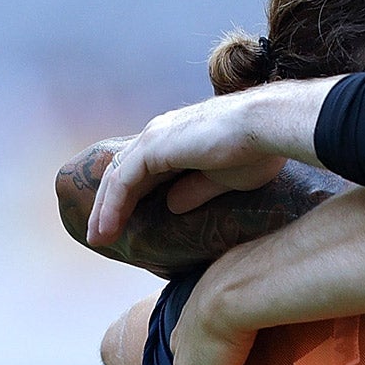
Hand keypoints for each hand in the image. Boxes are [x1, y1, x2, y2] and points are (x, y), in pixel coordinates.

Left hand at [86, 79, 329, 246]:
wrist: (266, 126)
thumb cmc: (258, 150)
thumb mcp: (225, 179)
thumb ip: (197, 190)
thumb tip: (173, 206)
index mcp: (178, 140)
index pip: (142, 172)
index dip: (129, 199)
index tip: (123, 226)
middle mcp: (159, 134)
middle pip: (122, 174)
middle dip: (109, 206)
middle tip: (101, 235)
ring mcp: (154, 138)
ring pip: (117, 177)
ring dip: (104, 209)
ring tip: (98, 238)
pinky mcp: (153, 147)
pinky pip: (123, 181)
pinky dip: (112, 206)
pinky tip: (107, 228)